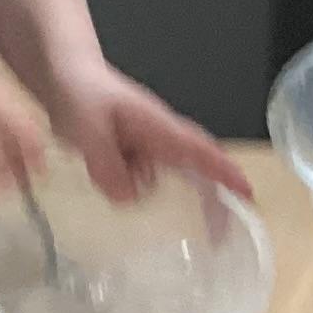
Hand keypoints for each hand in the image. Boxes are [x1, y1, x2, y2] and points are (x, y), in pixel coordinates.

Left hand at [43, 56, 252, 203]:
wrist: (65, 75)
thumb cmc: (80, 93)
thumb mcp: (87, 128)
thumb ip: (106, 163)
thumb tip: (128, 198)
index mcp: (159, 127)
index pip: (200, 152)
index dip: (225, 174)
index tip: (247, 196)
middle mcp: (161, 139)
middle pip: (199, 170)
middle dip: (213, 201)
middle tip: (221, 236)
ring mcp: (149, 147)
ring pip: (155, 182)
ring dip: (136, 187)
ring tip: (100, 163)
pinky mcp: (134, 155)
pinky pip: (137, 181)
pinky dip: (123, 184)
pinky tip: (98, 167)